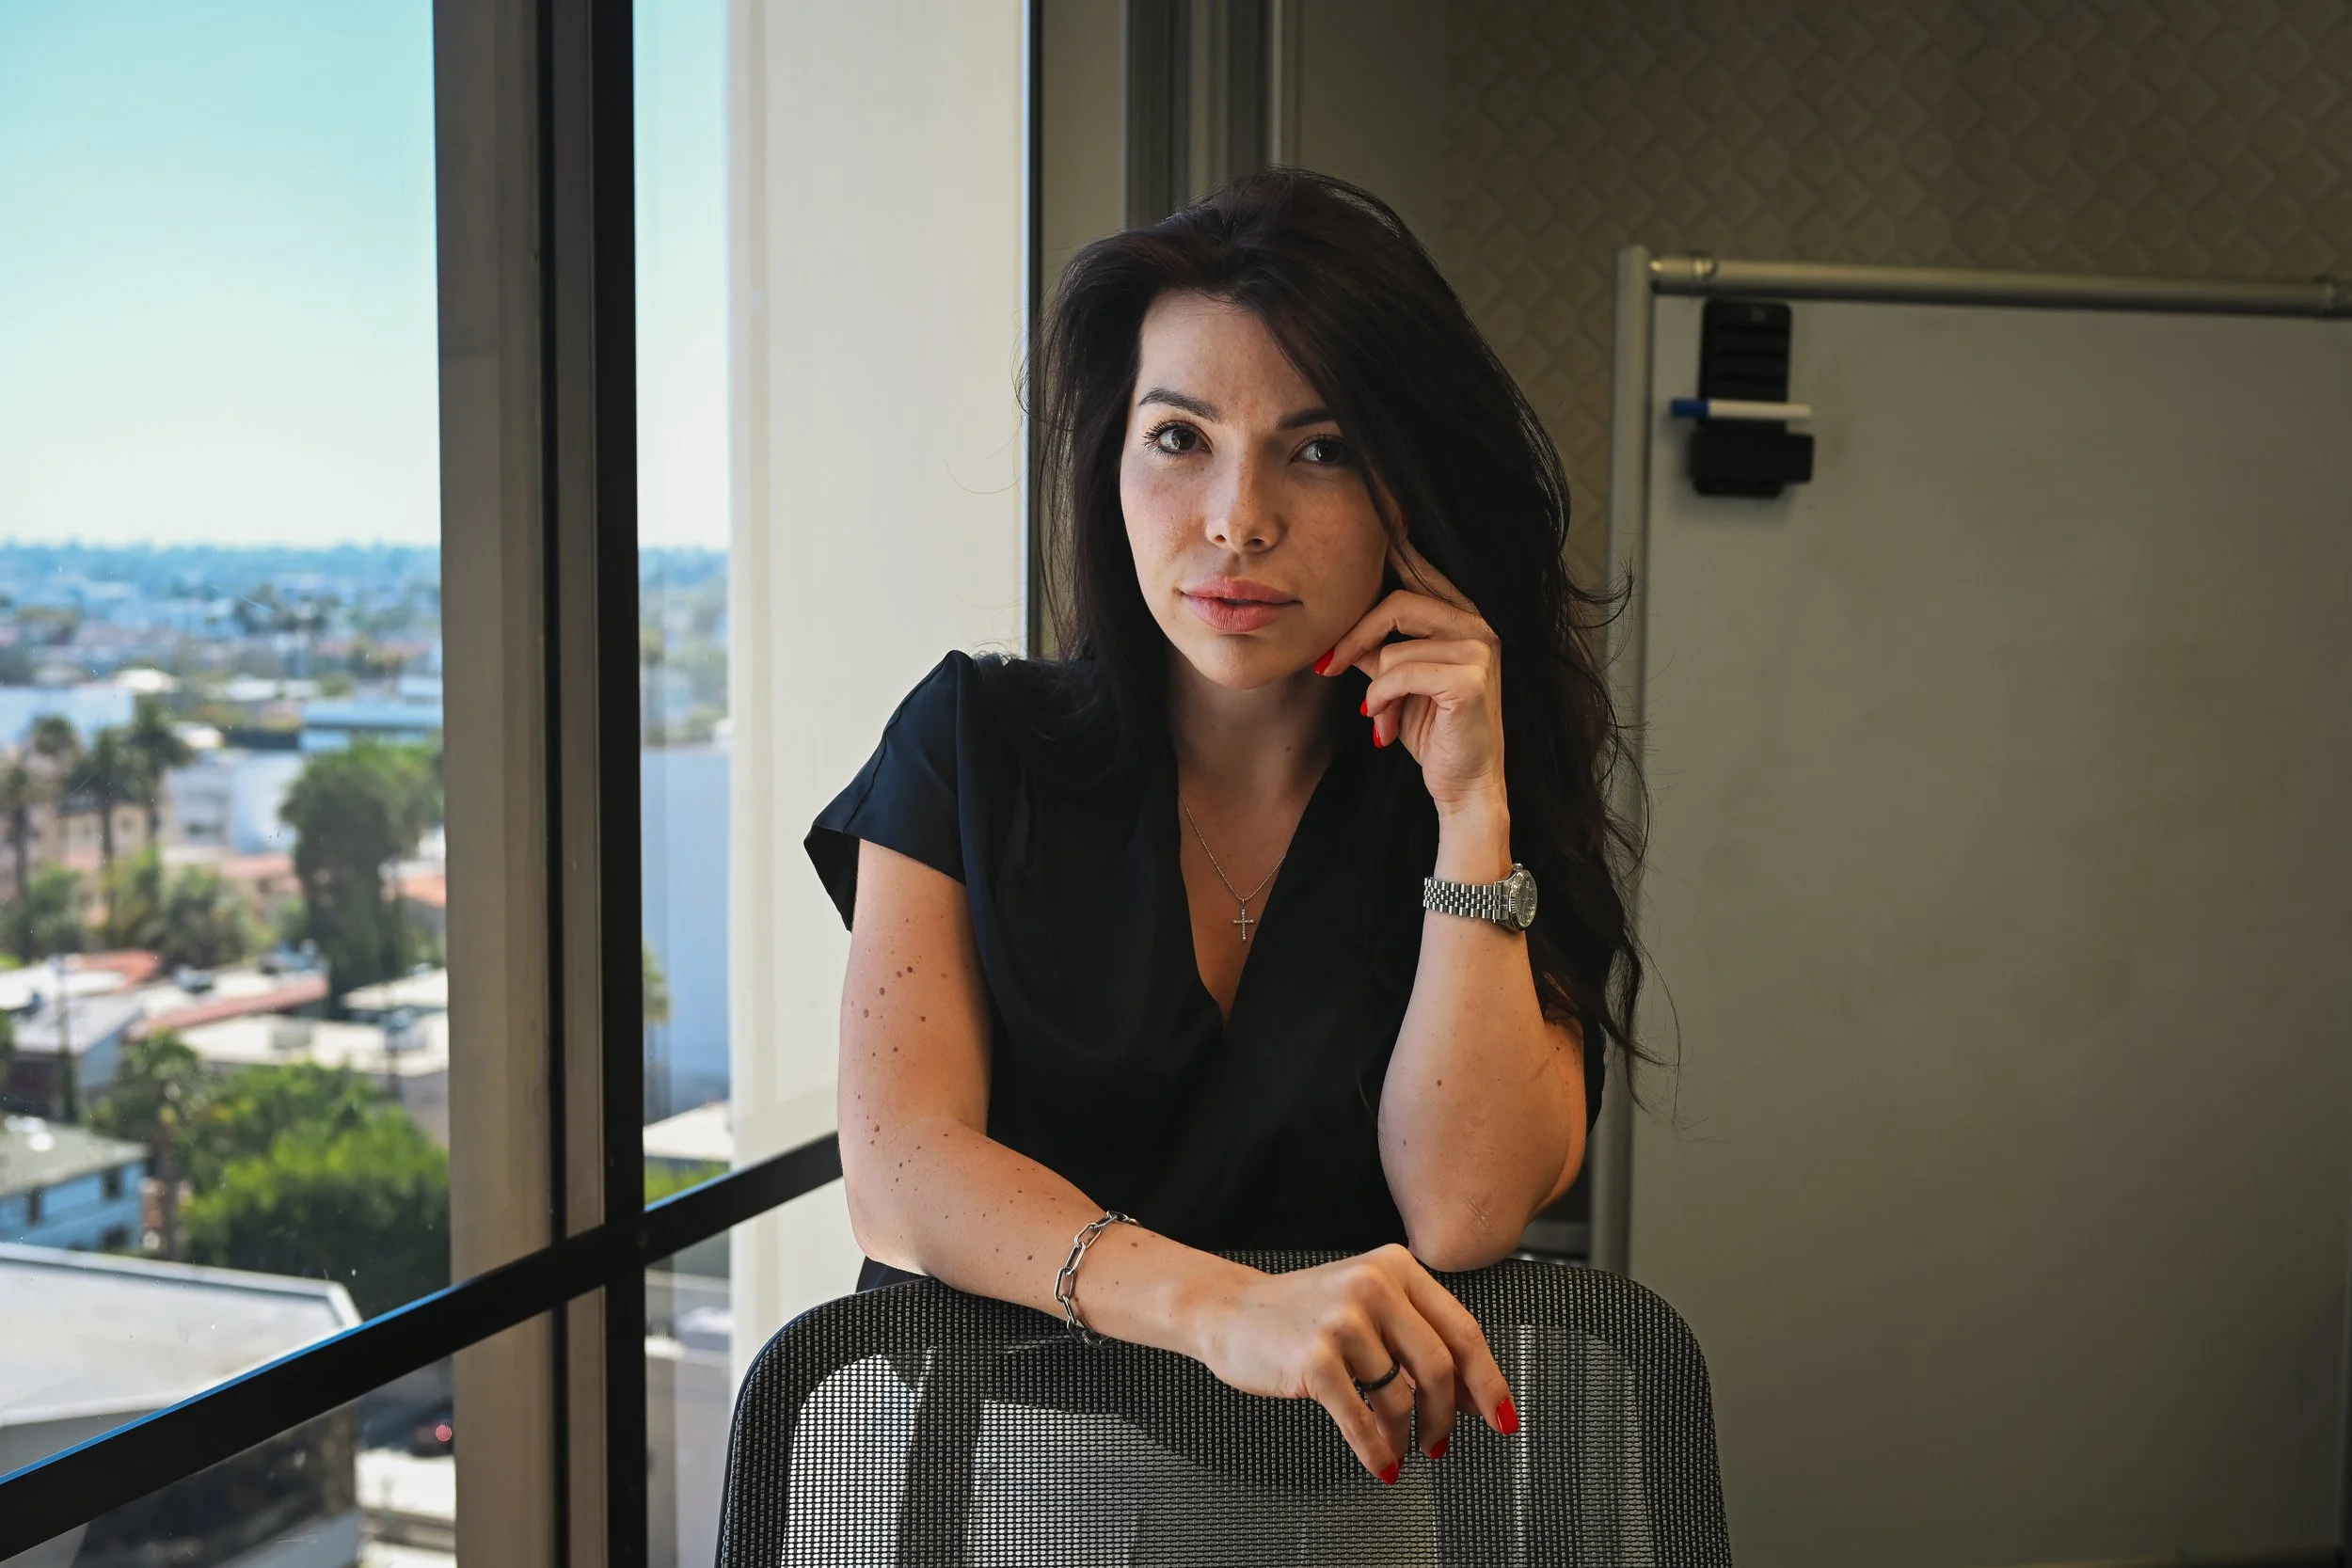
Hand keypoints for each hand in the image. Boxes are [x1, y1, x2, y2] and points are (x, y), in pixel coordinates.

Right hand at [1192, 1244, 1518, 1481]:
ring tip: (1399, 1447)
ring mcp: (1342, 1319)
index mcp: (1395, 1267)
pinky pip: (1361, 1418)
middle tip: (1441, 1441)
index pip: (1462, 1329)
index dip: (1488, 1380)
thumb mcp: (1367, 1304)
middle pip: (1438, 1365)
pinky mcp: (1314, 1357)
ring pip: (1400, 1395)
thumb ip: (1418, 1336)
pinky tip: (1380, 1461)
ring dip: (1406, 1435)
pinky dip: (1375, 1449)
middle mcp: (1372, 1285)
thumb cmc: (1302, 1313)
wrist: (1231, 1311)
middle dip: (1447, 1415)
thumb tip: (1471, 1394)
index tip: (1502, 1415)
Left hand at [1319, 537, 1505, 816]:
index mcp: (1463, 616)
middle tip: (1329, 664)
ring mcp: (1480, 648)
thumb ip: (1376, 646)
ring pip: (1394, 642)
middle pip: (1397, 597)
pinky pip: (1400, 671)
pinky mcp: (1471, 678)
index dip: (1388, 549)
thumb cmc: (1432, 732)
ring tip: (1379, 715)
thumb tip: (1336, 621)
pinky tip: (1384, 726)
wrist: (1464, 787)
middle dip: (1354, 633)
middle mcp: (1478, 623)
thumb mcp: (1396, 681)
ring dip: (1374, 685)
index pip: (1419, 569)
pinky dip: (1381, 699)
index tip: (1355, 538)